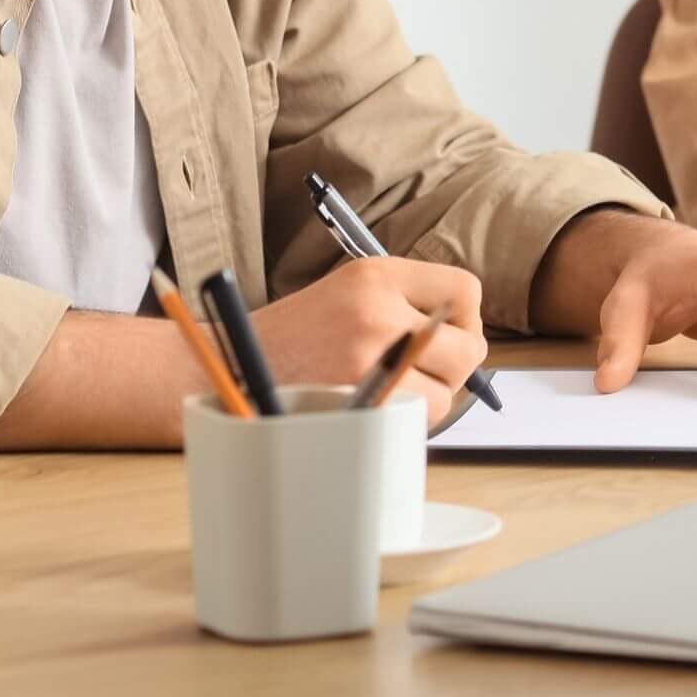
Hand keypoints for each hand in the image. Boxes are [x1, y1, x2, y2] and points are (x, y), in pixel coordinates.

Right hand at [253, 256, 486, 424]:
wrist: (228, 370)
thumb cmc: (294, 337)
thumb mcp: (348, 293)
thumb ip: (406, 302)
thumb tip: (465, 333)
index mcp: (378, 275)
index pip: (465, 290)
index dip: (465, 319)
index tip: (446, 334)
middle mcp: (378, 310)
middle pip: (468, 346)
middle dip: (454, 365)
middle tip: (423, 370)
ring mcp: (369, 358)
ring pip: (448, 393)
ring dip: (429, 398)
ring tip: (388, 389)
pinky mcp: (360, 401)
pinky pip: (418, 420)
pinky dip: (406, 421)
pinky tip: (375, 407)